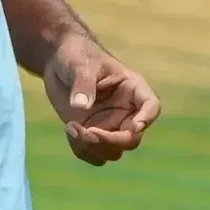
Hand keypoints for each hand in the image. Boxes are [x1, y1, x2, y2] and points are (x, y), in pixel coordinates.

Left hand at [43, 34, 160, 165]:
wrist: (58, 62)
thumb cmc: (77, 55)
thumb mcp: (80, 65)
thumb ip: (83, 84)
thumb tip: (80, 107)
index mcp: (132, 89)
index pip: (151, 106)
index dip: (147, 119)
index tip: (135, 126)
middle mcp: (126, 112)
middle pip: (132, 138)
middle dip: (111, 141)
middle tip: (88, 133)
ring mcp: (111, 126)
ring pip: (113, 151)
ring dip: (93, 147)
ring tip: (71, 128)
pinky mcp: (93, 135)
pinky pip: (94, 154)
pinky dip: (82, 150)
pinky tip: (69, 130)